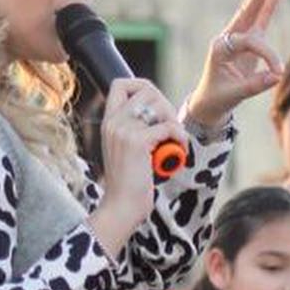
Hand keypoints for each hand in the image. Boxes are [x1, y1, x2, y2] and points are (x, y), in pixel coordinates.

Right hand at [91, 81, 186, 251]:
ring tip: (175, 141)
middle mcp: (113, 121)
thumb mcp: (127, 150)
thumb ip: (136, 130)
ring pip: (159, 106)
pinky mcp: (137, 142)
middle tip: (172, 129)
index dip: (143, 86)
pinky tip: (180, 152)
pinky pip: (169, 127)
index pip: (121, 83)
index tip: (157, 107)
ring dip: (174, 122)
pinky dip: (180, 139)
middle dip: (166, 106)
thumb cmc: (129, 184)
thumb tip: (161, 115)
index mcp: (109, 121)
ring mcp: (124, 130)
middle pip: (146, 89)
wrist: (121, 206)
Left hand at [185, 0, 286, 128]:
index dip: (267, 56)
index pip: (250, 43)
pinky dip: (267, 1)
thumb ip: (253, 85)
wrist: (210, 102)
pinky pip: (260, 17)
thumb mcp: (233, 95)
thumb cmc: (218, 98)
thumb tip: (276, 76)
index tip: (278, 73)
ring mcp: (239, 37)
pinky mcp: (249, 41)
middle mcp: (228, 37)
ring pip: (252, 9)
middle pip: (245, 10)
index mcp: (220, 48)